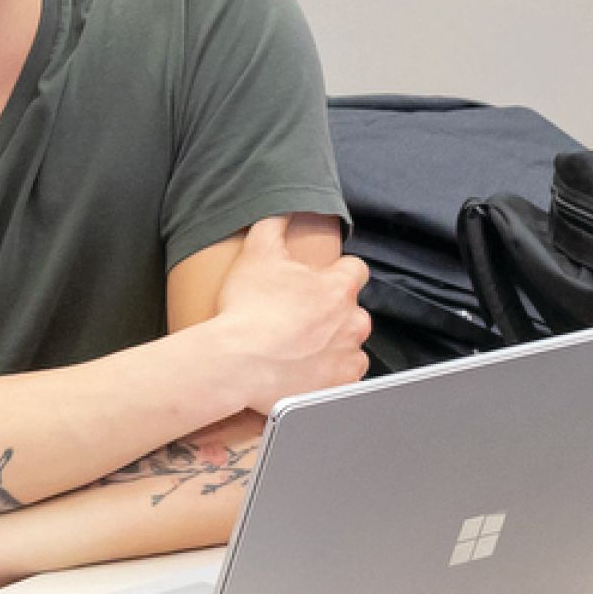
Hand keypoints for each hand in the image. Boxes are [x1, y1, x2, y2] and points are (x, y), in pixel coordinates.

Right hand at [204, 215, 370, 411]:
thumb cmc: (247, 310)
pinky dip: (329, 375)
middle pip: (352, 311)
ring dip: (332, 345)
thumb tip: (284, 207)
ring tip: (300, 349)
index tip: (317, 283)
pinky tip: (305, 372)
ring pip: (350, 346)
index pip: (355, 270)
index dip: (336, 273)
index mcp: (339, 287)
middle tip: (299, 319)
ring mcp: (348, 357)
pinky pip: (345, 379)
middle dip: (332, 313)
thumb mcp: (257, 252)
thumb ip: (275, 223)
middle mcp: (352, 322)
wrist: (237, 363)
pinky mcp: (340, 386)